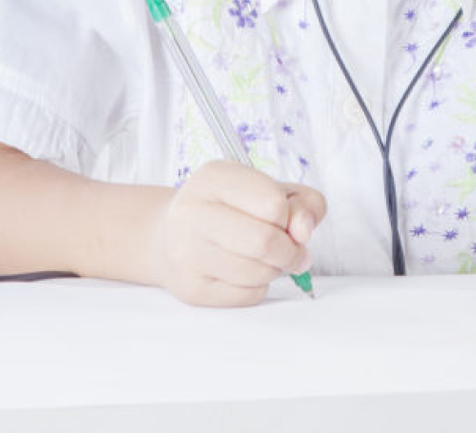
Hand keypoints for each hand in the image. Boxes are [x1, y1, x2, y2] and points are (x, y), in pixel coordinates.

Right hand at [148, 160, 326, 306]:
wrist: (171, 235)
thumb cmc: (232, 210)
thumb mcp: (271, 190)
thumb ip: (304, 203)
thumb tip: (303, 232)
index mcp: (214, 178)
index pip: (273, 203)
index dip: (290, 216)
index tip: (284, 219)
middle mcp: (192, 212)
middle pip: (265, 242)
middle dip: (290, 251)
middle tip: (292, 250)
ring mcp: (186, 253)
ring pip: (258, 273)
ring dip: (275, 270)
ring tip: (265, 259)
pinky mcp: (190, 288)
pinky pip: (247, 296)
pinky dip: (259, 287)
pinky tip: (246, 273)